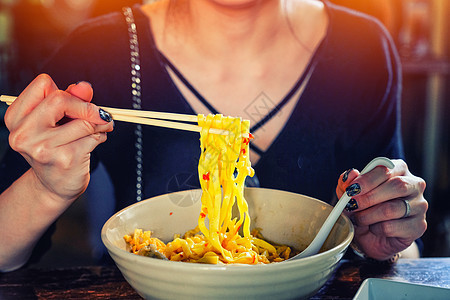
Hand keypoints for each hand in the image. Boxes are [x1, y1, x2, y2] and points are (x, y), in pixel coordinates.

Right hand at [4, 74, 113, 202]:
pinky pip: (93, 137)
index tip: (77, 103)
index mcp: (16, 118)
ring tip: (100, 129)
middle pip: (60, 99)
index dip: (65, 92)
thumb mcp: (58, 121)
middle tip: (99, 114)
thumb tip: (85, 86)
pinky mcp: (65, 159)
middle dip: (86, 106)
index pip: (43, 85)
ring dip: (100, 123)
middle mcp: (24, 134)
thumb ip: (71, 99)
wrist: (53, 187)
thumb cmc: (56, 150)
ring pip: (83, 121)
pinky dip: (101, 136)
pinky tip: (97, 140)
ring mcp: (43, 148)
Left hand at [336, 159, 427, 259]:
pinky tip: (373, 228)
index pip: (386, 169)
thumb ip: (347, 182)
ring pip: (393, 208)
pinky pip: (392, 227)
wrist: (371, 236)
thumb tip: (351, 173)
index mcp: (399, 169)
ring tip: (358, 219)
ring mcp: (420, 206)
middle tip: (352, 205)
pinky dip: (376, 229)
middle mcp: (414, 185)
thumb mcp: (351, 194)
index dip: (367, 179)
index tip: (351, 190)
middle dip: (369, 197)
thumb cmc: (363, 208)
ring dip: (368, 215)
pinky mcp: (418, 226)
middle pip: (397, 185)